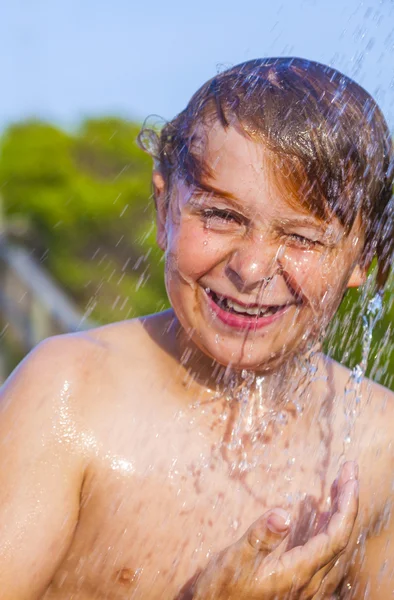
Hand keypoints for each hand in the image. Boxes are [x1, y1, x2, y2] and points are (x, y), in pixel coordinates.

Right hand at [191, 462, 357, 599]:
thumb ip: (260, 538)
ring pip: (334, 546)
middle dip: (347, 502)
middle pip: (341, 538)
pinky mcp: (298, 583)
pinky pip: (324, 553)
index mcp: (299, 573)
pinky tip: (321, 515)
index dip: (347, 505)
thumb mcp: (236, 560)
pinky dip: (328, 528)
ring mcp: (306, 585)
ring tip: (339, 486)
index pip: (336, 537)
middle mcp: (310, 582)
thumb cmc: (222, 589)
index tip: (350, 477)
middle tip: (349, 471)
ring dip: (340, 514)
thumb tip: (283, 514)